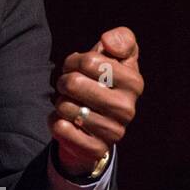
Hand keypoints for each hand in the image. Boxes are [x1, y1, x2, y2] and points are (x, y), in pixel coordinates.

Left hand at [48, 26, 143, 177]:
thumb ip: (121, 39)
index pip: (88, 60)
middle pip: (73, 83)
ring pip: (65, 107)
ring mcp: (114, 132)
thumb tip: (109, 42)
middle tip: (69, 87)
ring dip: (60, 103)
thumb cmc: (103, 81)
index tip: (78, 67)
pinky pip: (62, 130)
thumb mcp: (115, 56)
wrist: (96, 122)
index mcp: (134, 82)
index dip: (74, 61)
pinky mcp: (97, 149)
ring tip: (71, 105)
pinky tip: (66, 121)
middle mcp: (128, 108)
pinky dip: (55, 122)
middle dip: (63, 82)